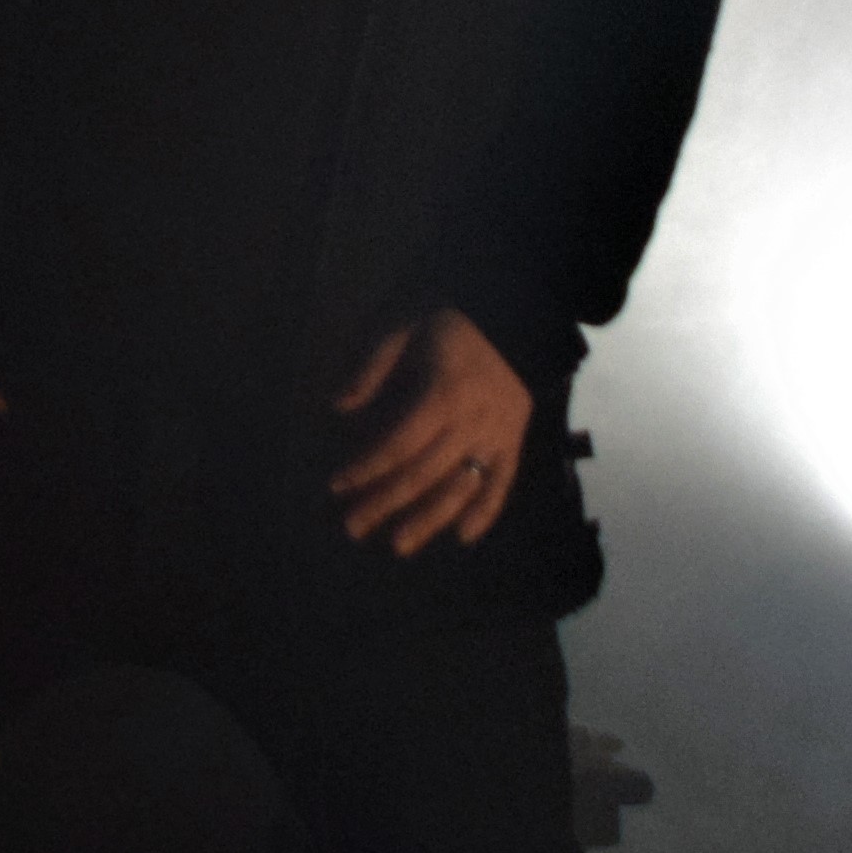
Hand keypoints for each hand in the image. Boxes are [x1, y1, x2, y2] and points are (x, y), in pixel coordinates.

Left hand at [328, 308, 532, 555]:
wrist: (514, 307)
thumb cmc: (448, 316)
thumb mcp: (403, 326)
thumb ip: (372, 368)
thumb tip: (338, 407)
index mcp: (442, 394)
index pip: (398, 444)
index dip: (365, 467)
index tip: (335, 486)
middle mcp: (472, 421)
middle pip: (424, 473)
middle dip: (385, 503)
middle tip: (352, 529)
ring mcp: (498, 435)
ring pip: (460, 487)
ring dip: (428, 519)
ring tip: (399, 545)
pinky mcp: (515, 440)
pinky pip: (503, 483)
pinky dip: (486, 512)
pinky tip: (463, 537)